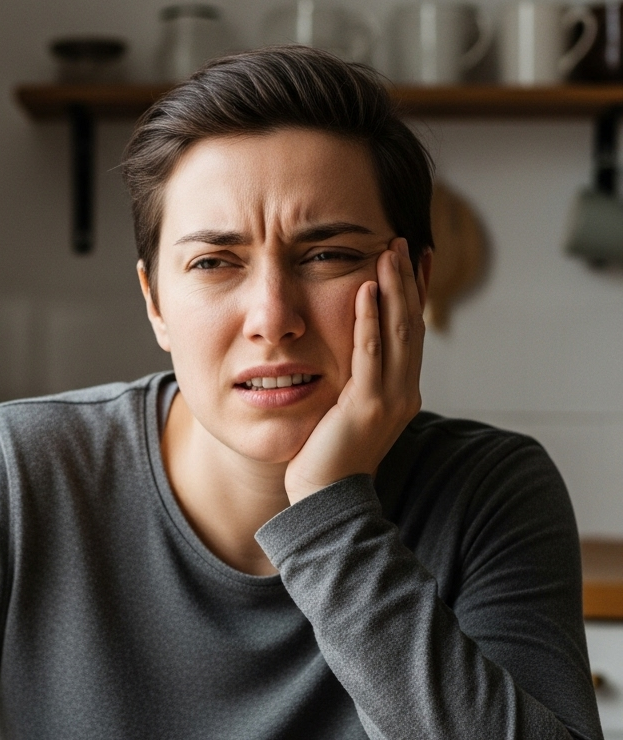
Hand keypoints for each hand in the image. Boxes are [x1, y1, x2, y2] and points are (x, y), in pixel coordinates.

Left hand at [284, 238, 426, 505]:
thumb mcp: (347, 413)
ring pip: (398, 332)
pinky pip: (370, 354)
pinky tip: (366, 289)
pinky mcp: (366, 406)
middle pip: (412, 323)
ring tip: (389, 249)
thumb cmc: (328, 458)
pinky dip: (369, 320)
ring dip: (394, 287)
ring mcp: (389, 398)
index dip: (413, 294)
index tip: (413, 259)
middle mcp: (404, 391)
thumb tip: (347, 358)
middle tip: (402, 239)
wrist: (327, 499)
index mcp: (401, 391)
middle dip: (407, 279)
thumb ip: (354, 384)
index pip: (411, 332)